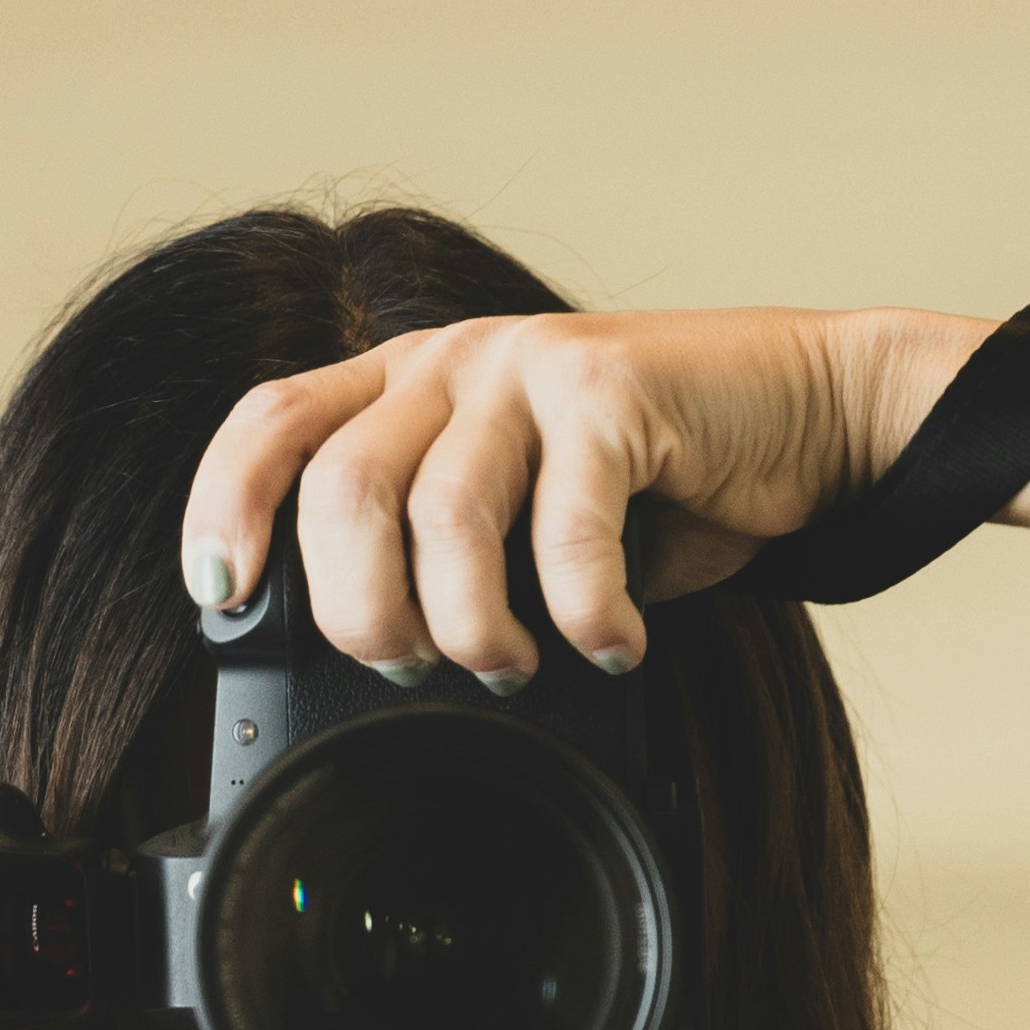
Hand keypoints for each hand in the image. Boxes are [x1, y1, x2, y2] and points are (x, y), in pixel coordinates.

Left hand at [180, 302, 985, 687]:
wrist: (806, 413)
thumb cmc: (657, 485)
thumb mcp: (524, 517)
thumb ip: (447, 555)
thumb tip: (374, 667)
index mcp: (407, 383)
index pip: (272, 425)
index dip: (227, 508)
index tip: (223, 596)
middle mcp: (451, 360)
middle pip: (342, 491)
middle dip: (363, 611)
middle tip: (416, 670)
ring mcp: (527, 366)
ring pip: (441, 514)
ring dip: (472, 626)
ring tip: (517, 668)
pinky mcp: (612, 388)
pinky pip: (565, 527)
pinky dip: (583, 613)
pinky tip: (612, 642)